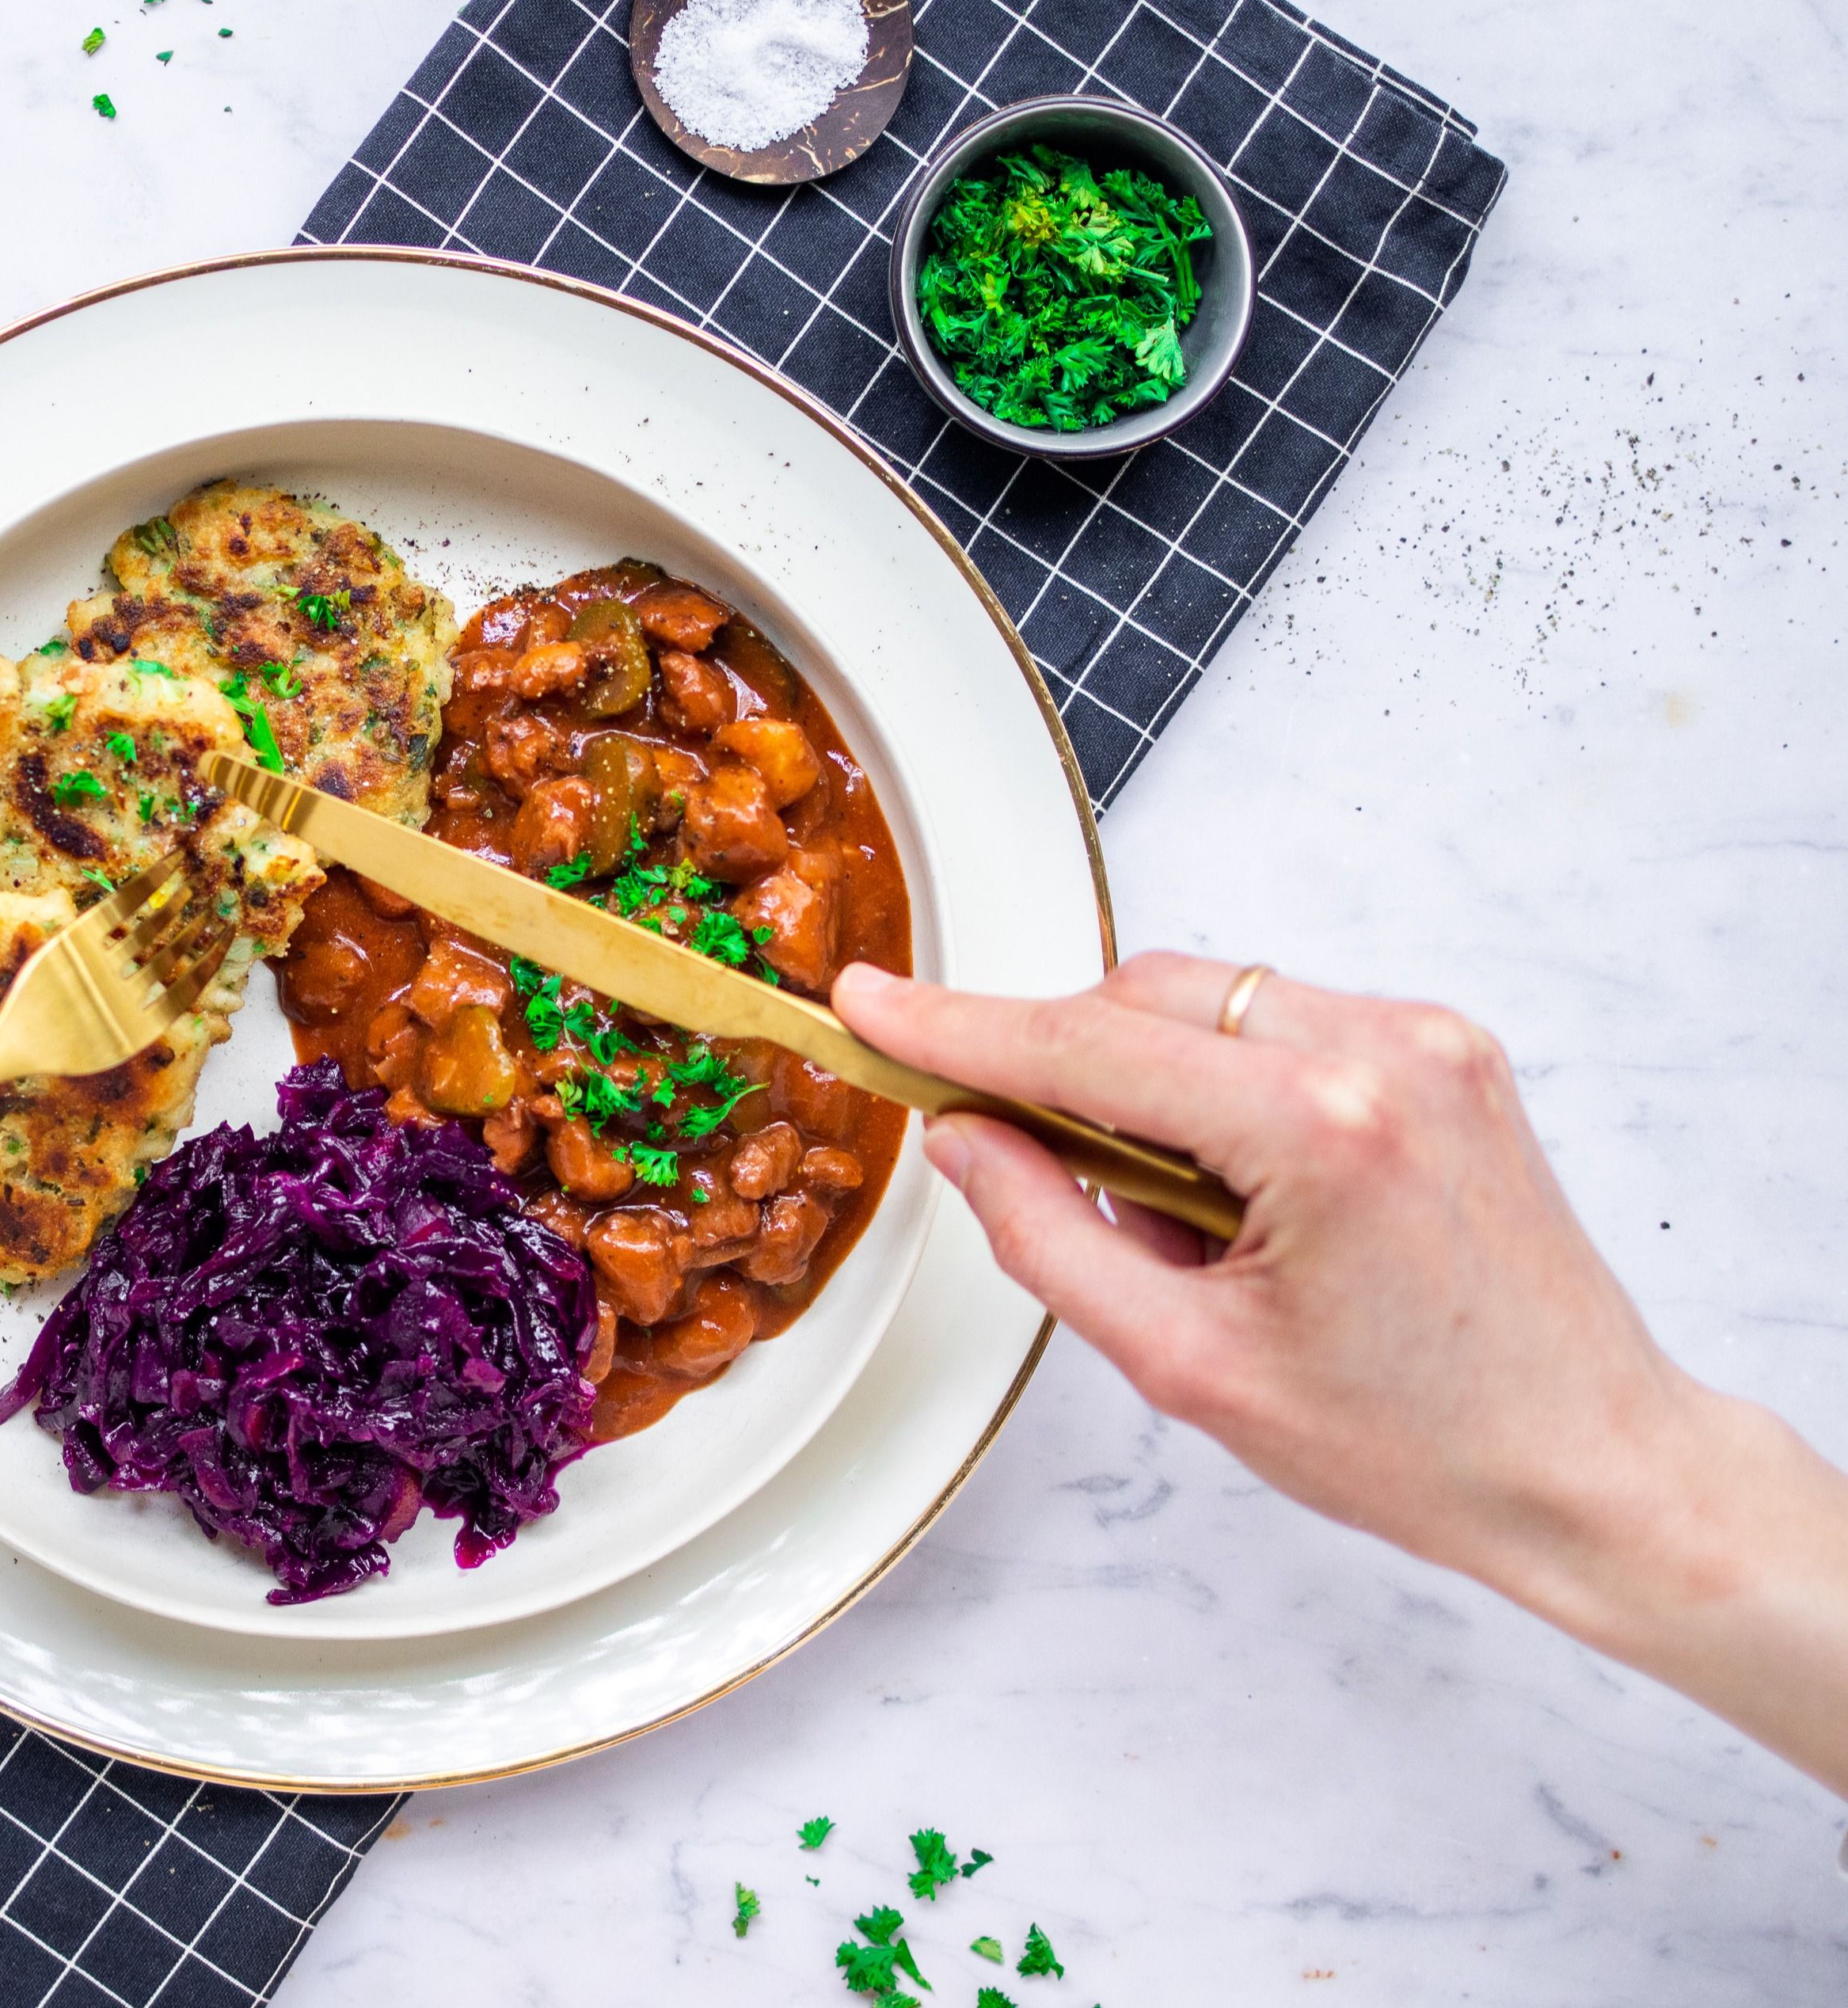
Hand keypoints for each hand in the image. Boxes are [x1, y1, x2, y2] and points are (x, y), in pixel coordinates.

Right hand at [837, 953, 1847, 1797]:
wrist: (1590, 1465)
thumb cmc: (1418, 1443)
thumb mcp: (1187, 1365)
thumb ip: (1048, 1235)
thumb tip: (965, 1138)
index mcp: (1321, 1129)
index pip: (1088, 1046)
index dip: (960, 1026)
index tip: (872, 1005)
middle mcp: (1384, 1053)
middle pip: (1142, 998)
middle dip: (1063, 1070)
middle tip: (1029, 1171)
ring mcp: (1427, 1041)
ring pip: (1207, 1002)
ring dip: (1148, 1086)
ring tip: (1184, 1225)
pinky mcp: (1445, 1052)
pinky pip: (1277, 1025)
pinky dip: (1223, 1090)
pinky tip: (1242, 1199)